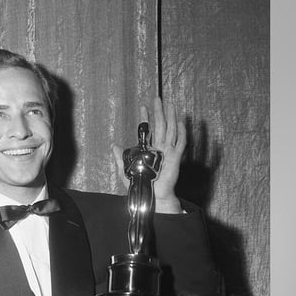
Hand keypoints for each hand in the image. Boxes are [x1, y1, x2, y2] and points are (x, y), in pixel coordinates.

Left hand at [112, 97, 185, 213]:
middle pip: (160, 126)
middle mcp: (159, 148)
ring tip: (169, 104)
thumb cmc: (140, 185)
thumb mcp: (125, 170)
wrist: (152, 196)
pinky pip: (180, 143)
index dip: (145, 118)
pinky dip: (181, 132)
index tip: (143, 107)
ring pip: (171, 130)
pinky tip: (180, 122)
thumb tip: (114, 145)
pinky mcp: (175, 158)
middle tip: (157, 99)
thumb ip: (120, 158)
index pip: (147, 130)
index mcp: (148, 150)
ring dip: (170, 117)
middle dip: (158, 112)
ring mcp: (168, 152)